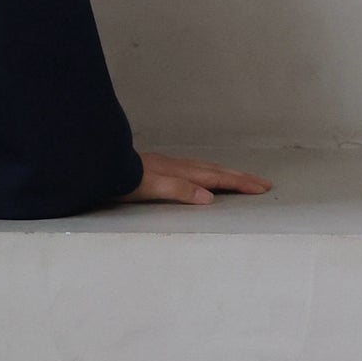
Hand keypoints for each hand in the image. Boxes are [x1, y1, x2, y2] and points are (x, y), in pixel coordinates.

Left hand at [120, 150, 271, 205]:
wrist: (99, 163)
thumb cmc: (123, 178)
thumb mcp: (152, 187)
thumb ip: (179, 190)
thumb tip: (209, 197)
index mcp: (180, 172)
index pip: (216, 178)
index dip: (240, 183)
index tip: (262, 188)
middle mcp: (178, 166)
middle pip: (215, 170)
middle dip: (240, 178)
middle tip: (263, 183)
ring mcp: (169, 165)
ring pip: (205, 168)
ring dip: (226, 173)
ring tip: (240, 178)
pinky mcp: (160, 167)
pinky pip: (193, 168)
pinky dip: (208, 172)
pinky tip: (204, 176)